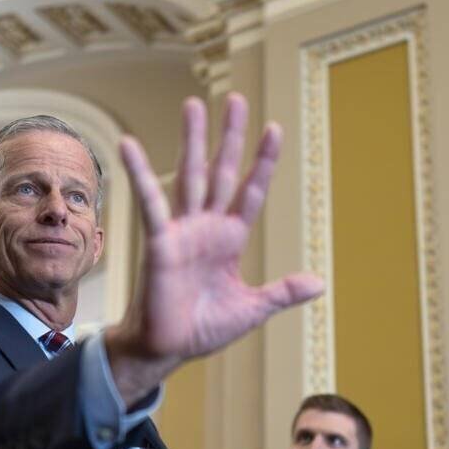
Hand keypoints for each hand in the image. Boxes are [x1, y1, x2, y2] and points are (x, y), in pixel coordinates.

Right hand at [106, 93, 323, 403]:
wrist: (168, 349)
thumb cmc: (204, 328)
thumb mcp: (253, 309)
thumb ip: (282, 292)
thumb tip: (319, 283)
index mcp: (230, 238)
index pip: (251, 191)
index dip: (263, 162)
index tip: (274, 129)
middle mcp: (206, 227)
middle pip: (221, 171)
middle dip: (229, 137)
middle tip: (236, 99)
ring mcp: (182, 230)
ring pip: (190, 175)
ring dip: (193, 140)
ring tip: (194, 104)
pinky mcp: (159, 241)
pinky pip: (150, 203)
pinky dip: (140, 174)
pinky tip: (129, 145)